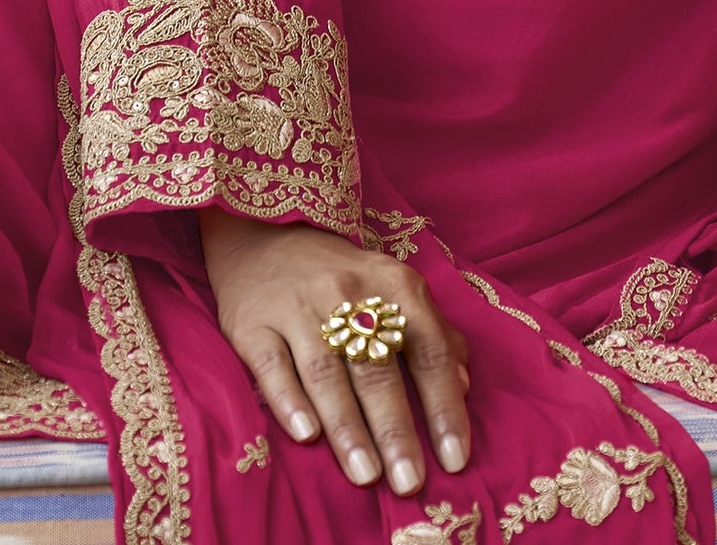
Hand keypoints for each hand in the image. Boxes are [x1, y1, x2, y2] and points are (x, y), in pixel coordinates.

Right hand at [198, 207, 469, 493]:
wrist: (267, 234)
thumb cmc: (344, 275)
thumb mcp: (397, 287)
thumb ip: (434, 332)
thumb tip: (463, 383)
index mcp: (394, 284)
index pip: (429, 350)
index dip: (444, 407)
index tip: (455, 459)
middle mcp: (348, 292)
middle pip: (376, 368)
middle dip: (395, 430)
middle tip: (408, 482)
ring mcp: (298, 307)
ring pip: (327, 373)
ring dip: (348, 427)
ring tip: (366, 474)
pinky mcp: (253, 323)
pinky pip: (273, 366)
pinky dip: (290, 401)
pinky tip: (306, 436)